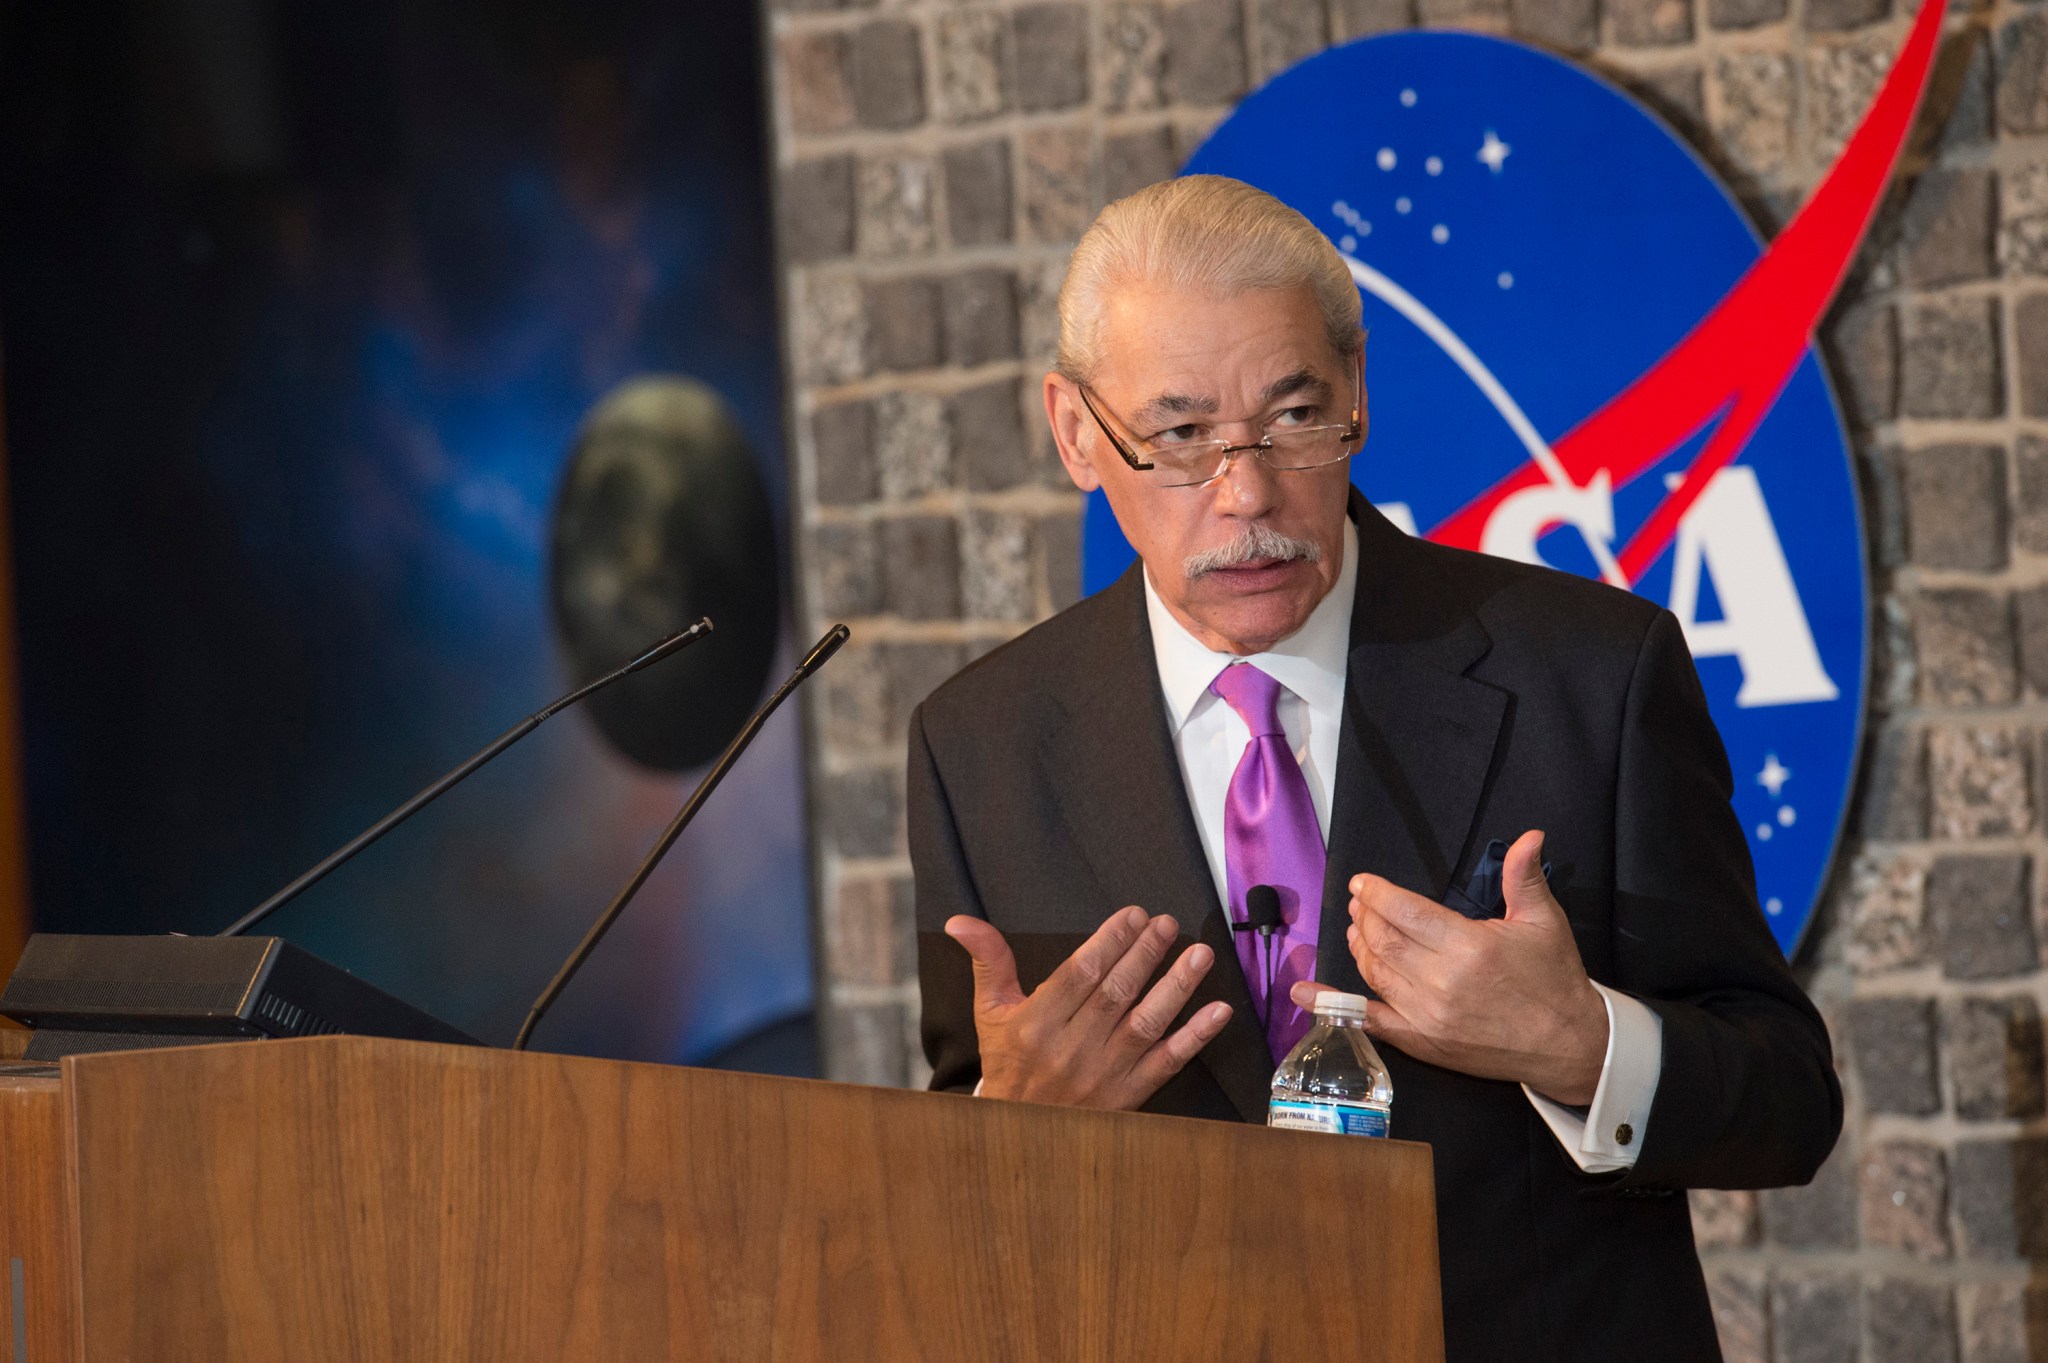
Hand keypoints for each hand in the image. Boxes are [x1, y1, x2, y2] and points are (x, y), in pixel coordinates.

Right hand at [946, 906, 1232, 1109]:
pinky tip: (1218, 1012)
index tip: (1135, 915)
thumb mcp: (991, 1011)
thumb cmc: (1008, 1062)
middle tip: (1168, 925)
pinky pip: (1166, 1063)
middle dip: (1145, 955)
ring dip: (1176, 988)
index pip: (1080, 975)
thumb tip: (959, 921)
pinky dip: (1194, 1037)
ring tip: (1200, 955)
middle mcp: (1070, 1049)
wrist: (1017, 1132)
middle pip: (1116, 993)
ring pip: (1145, 1024)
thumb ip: (988, 960)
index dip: (1110, 942)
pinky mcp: (1128, 1097)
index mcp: (1036, 1024)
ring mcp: (1103, 1075)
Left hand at [1292, 830, 1608, 1104]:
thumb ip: (1525, 876)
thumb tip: (1529, 835)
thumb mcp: (1545, 922)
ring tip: (1356, 928)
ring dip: (1358, 946)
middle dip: (1365, 916)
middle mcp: (1442, 981)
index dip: (1377, 894)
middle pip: (1383, 940)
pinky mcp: (1423, 1042)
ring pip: (1374, 972)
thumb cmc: (1555, 978)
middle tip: (1359, 901)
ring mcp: (1428, 1016)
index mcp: (1470, 946)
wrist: (1569, 1044)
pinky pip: (1370, 1020)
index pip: (1405, 912)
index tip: (1362, 883)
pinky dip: (1333, 1004)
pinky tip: (1304, 991)